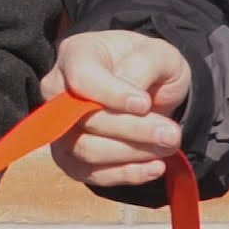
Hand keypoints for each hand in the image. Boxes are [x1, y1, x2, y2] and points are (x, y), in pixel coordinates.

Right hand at [45, 31, 194, 190]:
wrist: (144, 90)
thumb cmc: (146, 67)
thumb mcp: (159, 53)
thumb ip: (146, 66)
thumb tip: (134, 102)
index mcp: (76, 55)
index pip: (82, 78)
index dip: (112, 94)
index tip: (144, 104)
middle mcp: (56, 92)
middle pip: (86, 119)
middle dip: (134, 130)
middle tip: (172, 134)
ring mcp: (59, 128)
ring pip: (87, 150)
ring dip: (133, 153)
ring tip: (168, 146)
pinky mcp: (69, 159)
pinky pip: (92, 174)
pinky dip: (126, 174)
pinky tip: (155, 167)